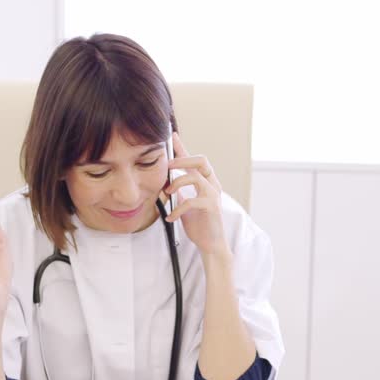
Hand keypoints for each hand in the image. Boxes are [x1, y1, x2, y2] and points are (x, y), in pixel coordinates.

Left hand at [163, 132, 228, 257]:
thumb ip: (179, 190)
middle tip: (167, 166)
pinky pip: (191, 200)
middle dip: (182, 160)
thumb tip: (165, 180)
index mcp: (205, 181)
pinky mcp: (211, 207)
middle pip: (200, 161)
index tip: (172, 136)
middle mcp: (212, 184)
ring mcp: (213, 195)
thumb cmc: (198, 223)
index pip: (194, 160)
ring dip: (176, 183)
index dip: (183, 148)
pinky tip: (171, 217)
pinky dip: (177, 209)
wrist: (210, 243)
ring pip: (194, 177)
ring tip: (167, 193)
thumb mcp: (185, 202)